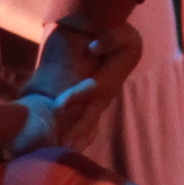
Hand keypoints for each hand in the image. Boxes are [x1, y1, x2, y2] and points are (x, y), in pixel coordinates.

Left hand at [0, 19, 145, 157]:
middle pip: (90, 115)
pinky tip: (65, 151)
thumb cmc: (118, 36)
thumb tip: (93, 48)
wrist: (114, 42)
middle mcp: (104, 96)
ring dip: (75, 138)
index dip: (78, 97)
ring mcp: (97, 103)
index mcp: (111, 78)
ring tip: (61, 152)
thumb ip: (111, 38)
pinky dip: (77, 138)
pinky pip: (84, 125)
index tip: (60, 104)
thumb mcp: (123, 32)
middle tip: (62, 144)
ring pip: (87, 124)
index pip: (94, 90)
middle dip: (76, 129)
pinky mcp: (90, 106)